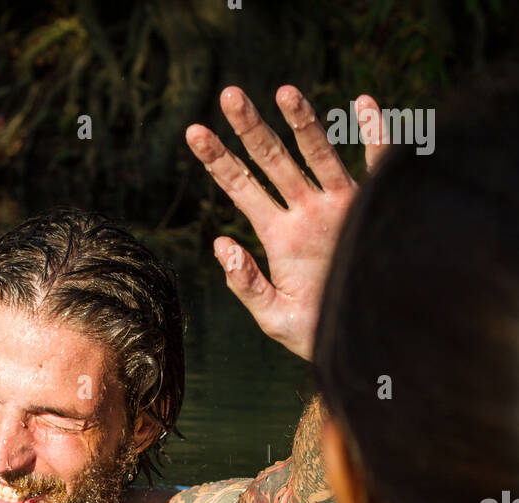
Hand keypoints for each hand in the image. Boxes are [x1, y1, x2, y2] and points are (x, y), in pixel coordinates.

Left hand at [186, 86, 388, 359]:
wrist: (364, 344)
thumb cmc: (319, 334)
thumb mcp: (275, 316)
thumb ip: (246, 283)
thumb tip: (220, 243)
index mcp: (277, 235)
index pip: (241, 188)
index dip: (218, 160)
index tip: (193, 132)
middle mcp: (305, 212)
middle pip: (272, 161)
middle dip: (250, 129)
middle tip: (229, 94)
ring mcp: (339, 207)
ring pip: (318, 155)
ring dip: (302, 123)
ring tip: (284, 91)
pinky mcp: (372, 211)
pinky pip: (375, 167)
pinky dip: (374, 137)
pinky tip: (364, 106)